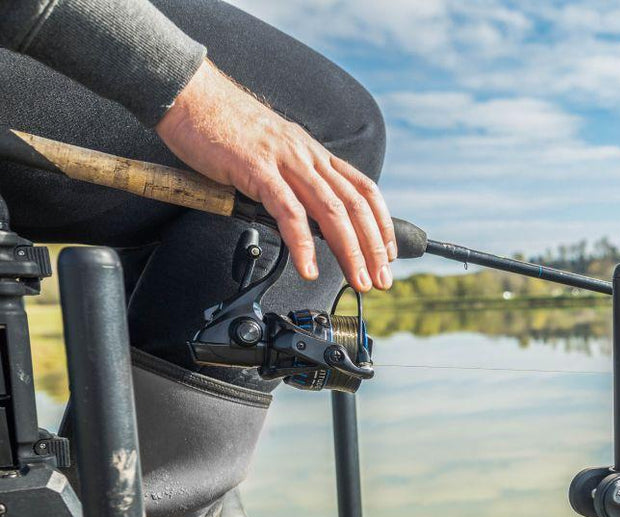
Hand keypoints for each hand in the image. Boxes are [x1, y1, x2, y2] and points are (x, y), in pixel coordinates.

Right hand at [156, 59, 393, 290]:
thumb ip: (292, 178)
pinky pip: (288, 211)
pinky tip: (308, 267)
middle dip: (373, 247)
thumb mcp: (274, 149)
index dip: (381, 223)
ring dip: (349, 251)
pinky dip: (302, 243)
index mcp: (314, 153)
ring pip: (331, 211)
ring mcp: (285, 162)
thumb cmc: (224, 125)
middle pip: (354, 206)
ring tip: (357, 279)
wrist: (190, 94)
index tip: (387, 253)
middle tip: (381, 278)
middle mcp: (307, 156)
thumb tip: (303, 213)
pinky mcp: (257, 169)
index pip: (363, 189)